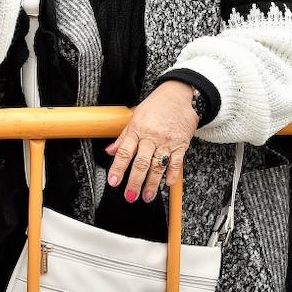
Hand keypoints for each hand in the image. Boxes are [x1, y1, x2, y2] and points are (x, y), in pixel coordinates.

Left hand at [104, 81, 197, 203]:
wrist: (180, 95)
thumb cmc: (156, 106)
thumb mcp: (135, 117)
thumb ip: (123, 136)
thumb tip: (109, 151)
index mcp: (137, 129)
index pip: (125, 152)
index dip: (118, 168)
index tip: (114, 182)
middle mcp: (152, 136)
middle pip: (141, 163)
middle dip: (135, 182)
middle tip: (130, 196)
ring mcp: (167, 141)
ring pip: (158, 165)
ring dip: (152, 183)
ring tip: (147, 196)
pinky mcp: (181, 143)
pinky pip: (177, 162)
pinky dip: (172, 174)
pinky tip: (167, 183)